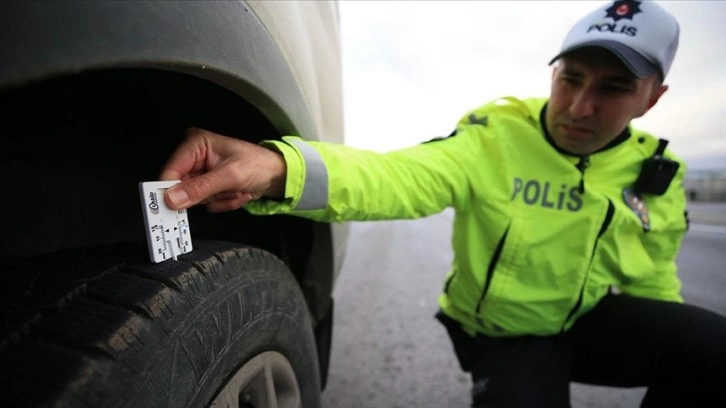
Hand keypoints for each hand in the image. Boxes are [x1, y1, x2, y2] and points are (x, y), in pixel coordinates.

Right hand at [160, 127, 285, 211]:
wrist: (276, 175)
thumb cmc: (258, 165)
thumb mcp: (230, 176)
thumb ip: (201, 188)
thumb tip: (173, 198)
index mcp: (196, 144)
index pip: (171, 170)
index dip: (170, 190)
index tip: (172, 207)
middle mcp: (194, 156)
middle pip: (182, 188)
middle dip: (208, 195)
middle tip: (226, 190)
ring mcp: (200, 172)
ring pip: (195, 198)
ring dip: (218, 199)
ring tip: (235, 189)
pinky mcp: (207, 186)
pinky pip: (206, 203)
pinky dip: (222, 202)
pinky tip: (236, 192)